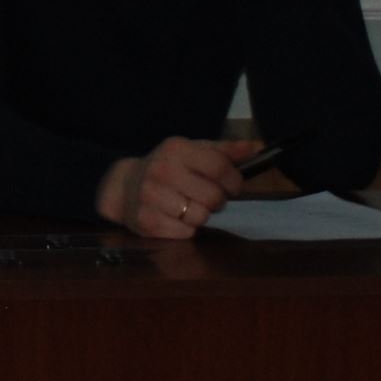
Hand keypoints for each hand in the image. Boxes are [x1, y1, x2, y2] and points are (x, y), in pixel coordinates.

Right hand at [97, 135, 248, 239]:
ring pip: (201, 217)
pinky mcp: (147, 222)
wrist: (124, 186)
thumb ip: (225, 151)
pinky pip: (187, 233)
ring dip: (202, 215)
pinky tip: (176, 217)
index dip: (234, 181)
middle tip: (207, 197)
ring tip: (190, 206)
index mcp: (176, 148)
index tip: (232, 186)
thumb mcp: (192, 151)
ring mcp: (151, 197)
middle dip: (217, 200)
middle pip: (214, 196)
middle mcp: (161, 170)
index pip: (220, 167)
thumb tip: (257, 148)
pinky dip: (187, 228)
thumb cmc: (168, 167)